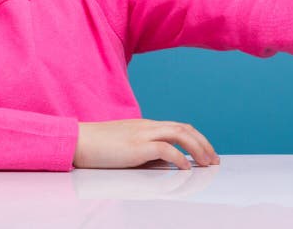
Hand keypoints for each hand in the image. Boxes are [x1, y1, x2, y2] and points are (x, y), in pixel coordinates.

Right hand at [73, 119, 220, 169]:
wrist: (78, 141)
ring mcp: (143, 134)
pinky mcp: (137, 146)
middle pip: (185, 128)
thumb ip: (145, 151)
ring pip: (180, 134)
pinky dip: (180, 158)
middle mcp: (148, 126)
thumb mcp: (127, 147)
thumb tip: (164, 164)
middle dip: (203, 143)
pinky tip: (186, 168)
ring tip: (206, 163)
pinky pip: (165, 149)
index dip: (196, 138)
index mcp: (146, 126)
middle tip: (214, 159)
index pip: (178, 127)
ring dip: (198, 148)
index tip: (206, 152)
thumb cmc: (98, 146)